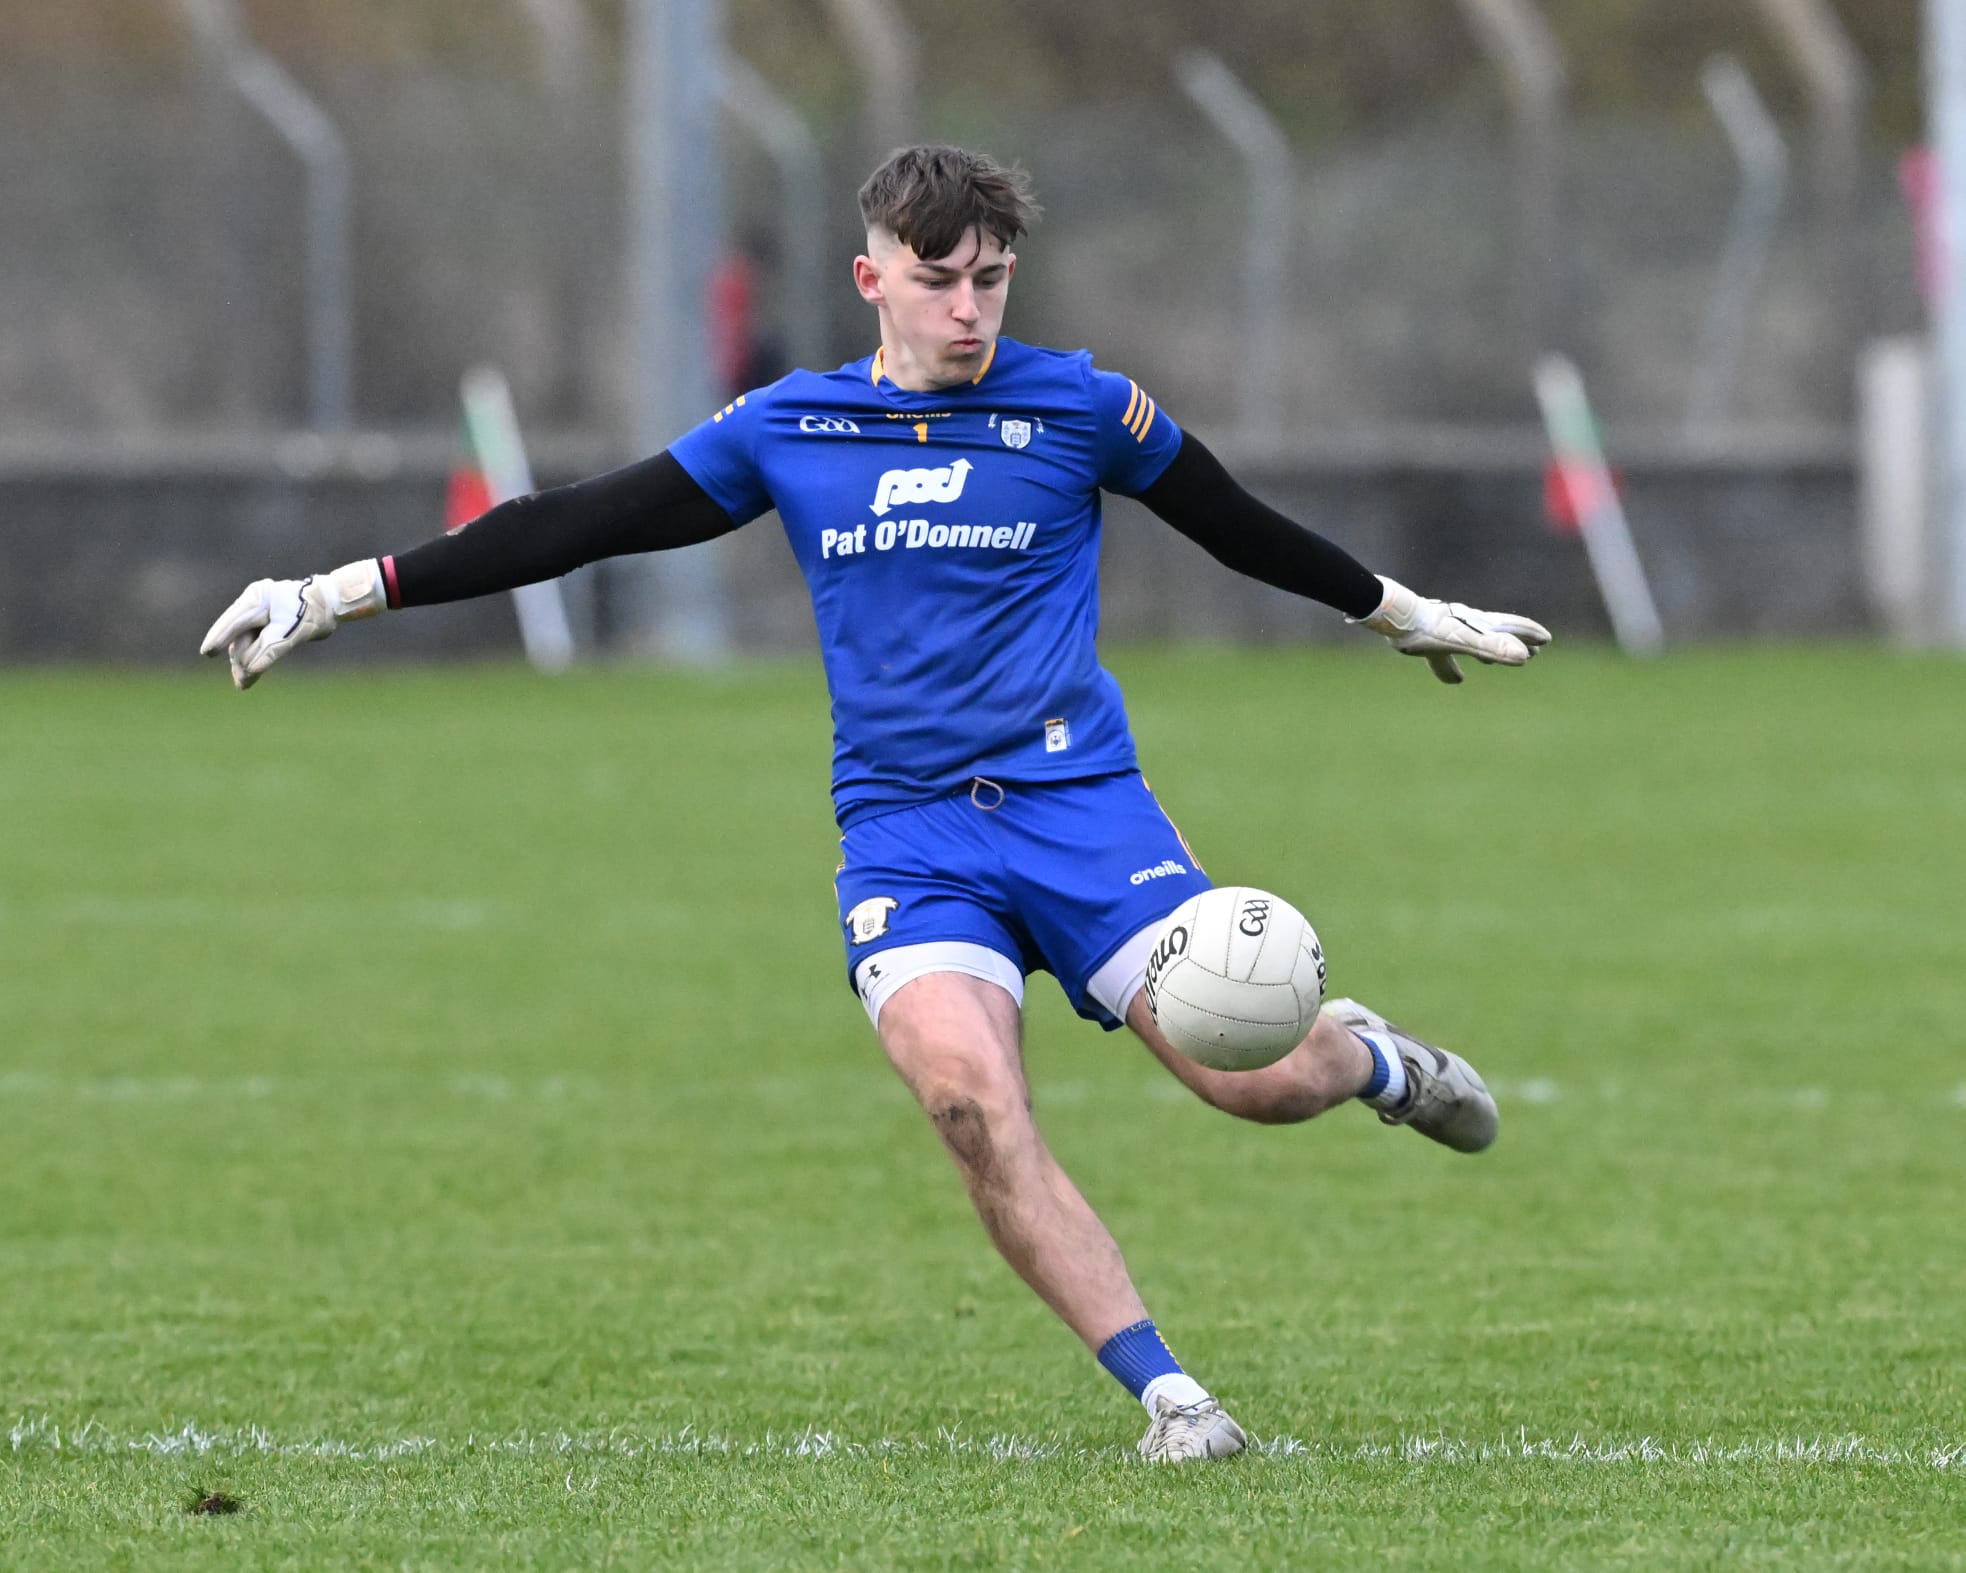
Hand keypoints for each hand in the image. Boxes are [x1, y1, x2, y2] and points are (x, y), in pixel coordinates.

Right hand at [199, 559, 386, 688]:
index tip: (207, 652)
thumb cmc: (314, 613)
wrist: (330, 604)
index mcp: (258, 597)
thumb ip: (271, 649)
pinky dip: (253, 657)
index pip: (234, 621)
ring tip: (245, 683)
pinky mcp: (263, 624)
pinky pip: (253, 642)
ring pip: (244, 640)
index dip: (219, 637)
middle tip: (241, 681)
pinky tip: (248, 675)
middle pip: (238, 635)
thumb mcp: (294, 632)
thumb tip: (250, 670)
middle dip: (237, 658)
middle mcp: (254, 603)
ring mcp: (257, 613)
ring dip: (244, 662)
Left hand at [1357, 575, 1550, 684]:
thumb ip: (1492, 648)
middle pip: (1494, 634)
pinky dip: (1452, 666)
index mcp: (1477, 625)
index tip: (1545, 639)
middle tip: (1531, 653)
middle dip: (1513, 642)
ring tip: (1489, 662)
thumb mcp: (1463, 642)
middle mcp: (1464, 625)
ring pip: (1470, 644)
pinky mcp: (1426, 639)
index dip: (1528, 634)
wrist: (1394, 617)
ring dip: (1485, 652)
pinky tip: (1454, 679)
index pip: (1509, 628)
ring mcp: (1445, 631)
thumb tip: (1523, 656)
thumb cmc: (1427, 629)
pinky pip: (1443, 655)